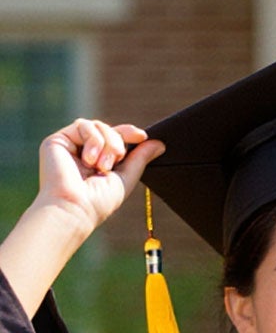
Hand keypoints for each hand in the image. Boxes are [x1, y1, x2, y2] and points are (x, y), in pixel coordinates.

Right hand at [33, 120, 158, 238]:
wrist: (75, 207)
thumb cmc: (99, 201)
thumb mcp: (126, 178)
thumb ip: (140, 159)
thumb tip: (159, 143)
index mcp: (98, 161)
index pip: (115, 138)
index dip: (129, 133)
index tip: (142, 136)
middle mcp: (83, 152)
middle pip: (108, 129)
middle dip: (118, 142)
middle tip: (116, 161)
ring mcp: (70, 145)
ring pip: (97, 125)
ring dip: (107, 143)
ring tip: (102, 166)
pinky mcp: (57, 140)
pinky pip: (83, 125)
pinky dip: (93, 140)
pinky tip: (89, 160)